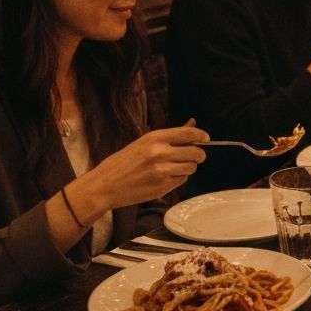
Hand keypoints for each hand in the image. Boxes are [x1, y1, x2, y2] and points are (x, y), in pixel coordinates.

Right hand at [83, 122, 208, 210]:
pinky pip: (182, 180)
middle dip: (198, 155)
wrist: (104, 186)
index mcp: (154, 138)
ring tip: (173, 168)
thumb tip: (192, 124)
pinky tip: (164, 178)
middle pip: (196, 152)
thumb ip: (170, 136)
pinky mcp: (163, 186)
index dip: (202, 136)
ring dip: (187, 168)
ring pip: (191, 168)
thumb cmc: (122, 163)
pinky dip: (178, 179)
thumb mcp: (144, 143)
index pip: (189, 133)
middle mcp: (160, 153)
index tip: (206, 138)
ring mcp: (162, 171)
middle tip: (193, 157)